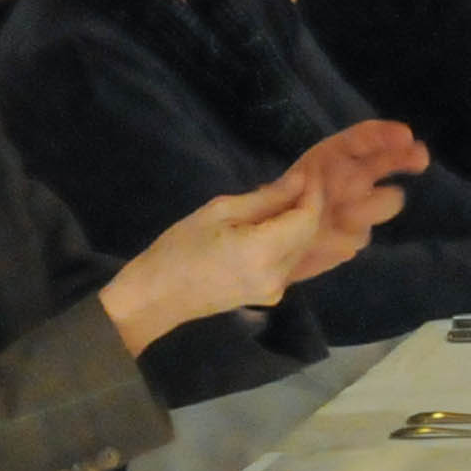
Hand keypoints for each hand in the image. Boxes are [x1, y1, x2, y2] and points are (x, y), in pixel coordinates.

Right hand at [103, 176, 330, 346]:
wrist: (157, 297)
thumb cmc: (179, 248)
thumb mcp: (220, 212)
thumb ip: (266, 198)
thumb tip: (299, 181)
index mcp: (263, 252)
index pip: (306, 219)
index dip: (312, 194)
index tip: (308, 173)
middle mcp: (277, 276)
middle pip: (308, 235)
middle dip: (306, 207)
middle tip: (295, 182)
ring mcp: (275, 291)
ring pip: (300, 249)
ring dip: (296, 224)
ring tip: (278, 201)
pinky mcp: (269, 296)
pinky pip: (288, 262)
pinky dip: (286, 241)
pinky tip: (269, 226)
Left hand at [272, 117, 421, 281]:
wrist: (266, 248)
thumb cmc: (268, 213)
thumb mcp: (270, 193)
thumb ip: (288, 190)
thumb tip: (309, 184)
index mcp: (331, 158)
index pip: (362, 140)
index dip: (384, 136)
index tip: (406, 136)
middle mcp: (350, 179)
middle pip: (386, 163)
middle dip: (403, 158)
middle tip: (419, 159)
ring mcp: (357, 209)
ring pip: (383, 204)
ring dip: (366, 209)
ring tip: (340, 217)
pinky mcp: (355, 237)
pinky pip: (358, 236)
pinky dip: (343, 238)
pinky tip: (325, 242)